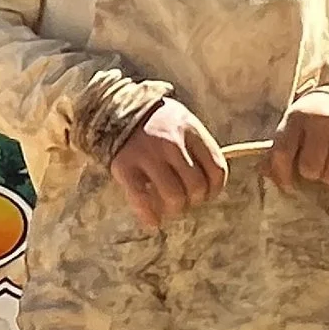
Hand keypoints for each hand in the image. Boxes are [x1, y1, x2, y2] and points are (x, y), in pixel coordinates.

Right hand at [108, 98, 227, 226]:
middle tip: (186, 201)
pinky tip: (152, 222)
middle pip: (196, 186)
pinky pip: (141, 199)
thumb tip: (212, 185)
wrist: (112, 106)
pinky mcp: (124, 166)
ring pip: (173, 196)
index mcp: (190, 128)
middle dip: (194, 201)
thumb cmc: (154, 121)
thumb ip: (196, 147)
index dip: (215, 189)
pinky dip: (149, 216)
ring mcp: (147, 154)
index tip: (207, 194)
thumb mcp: (180, 121)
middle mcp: (171, 141)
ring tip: (170, 208)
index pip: (216, 169)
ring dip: (174, 209)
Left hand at [267, 92, 328, 189]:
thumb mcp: (295, 125)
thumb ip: (280, 148)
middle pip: (310, 170)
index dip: (282, 175)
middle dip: (312, 172)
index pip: (282, 155)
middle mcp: (325, 122)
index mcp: (299, 117)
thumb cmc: (318, 119)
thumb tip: (264, 173)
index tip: (288, 184)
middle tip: (319, 162)